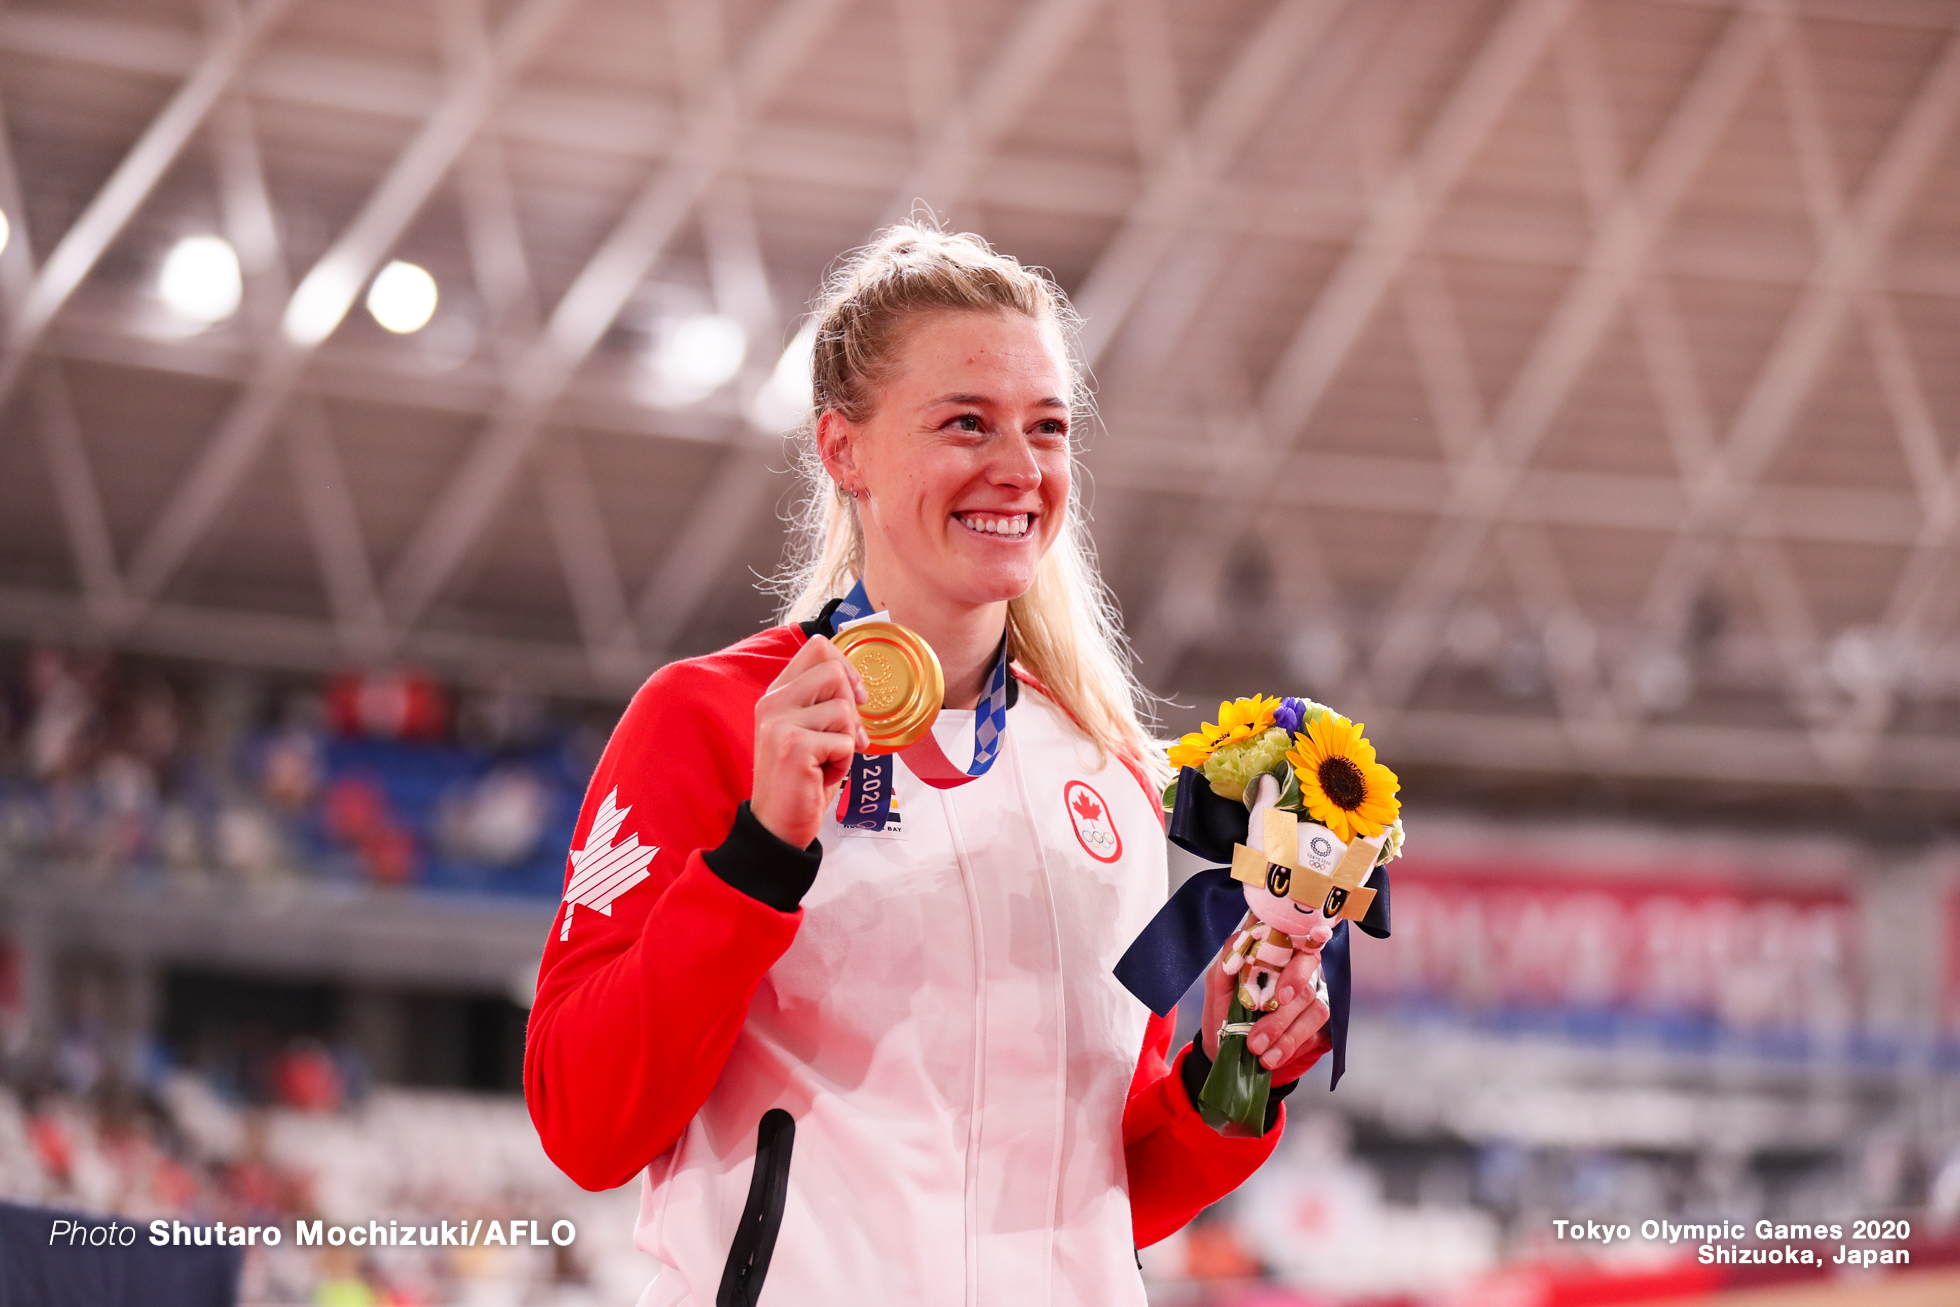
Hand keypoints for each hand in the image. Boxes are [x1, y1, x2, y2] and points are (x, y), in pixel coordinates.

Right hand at [750, 635, 867, 848]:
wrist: (778, 825)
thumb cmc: (801, 779)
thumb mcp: (810, 731)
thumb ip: (825, 703)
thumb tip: (859, 685)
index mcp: (778, 692)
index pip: (818, 647)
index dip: (847, 667)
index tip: (855, 697)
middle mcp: (774, 702)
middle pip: (834, 671)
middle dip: (851, 707)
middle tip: (842, 738)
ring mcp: (780, 722)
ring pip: (843, 708)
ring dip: (847, 740)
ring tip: (826, 760)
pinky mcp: (793, 745)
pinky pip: (844, 741)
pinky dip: (844, 762)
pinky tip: (823, 774)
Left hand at [1200, 919, 1335, 1084]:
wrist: (1224, 1049)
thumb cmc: (1223, 1009)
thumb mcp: (1217, 984)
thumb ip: (1229, 959)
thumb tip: (1241, 938)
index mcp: (1279, 956)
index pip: (1301, 944)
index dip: (1301, 958)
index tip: (1281, 992)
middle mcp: (1301, 975)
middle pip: (1309, 980)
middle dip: (1286, 1005)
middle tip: (1264, 1024)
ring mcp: (1313, 1001)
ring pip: (1315, 1010)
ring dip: (1286, 1035)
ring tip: (1259, 1051)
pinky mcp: (1320, 1029)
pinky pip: (1317, 1035)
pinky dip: (1292, 1048)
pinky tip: (1272, 1058)